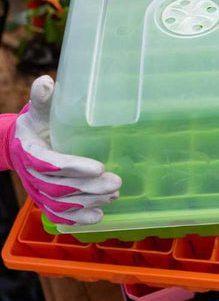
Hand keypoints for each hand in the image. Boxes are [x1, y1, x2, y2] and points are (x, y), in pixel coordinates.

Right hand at [4, 76, 120, 224]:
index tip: (100, 167)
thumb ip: (42, 99)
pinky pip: (59, 214)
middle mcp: (33, 175)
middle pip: (62, 187)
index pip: (53, 163)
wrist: (20, 145)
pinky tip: (99, 218)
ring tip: (114, 195)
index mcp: (31, 152)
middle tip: (116, 183)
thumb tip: (46, 81)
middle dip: (90, 187)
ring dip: (89, 202)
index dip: (75, 167)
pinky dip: (78, 219)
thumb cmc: (36, 125)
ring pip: (63, 203)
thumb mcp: (38, 111)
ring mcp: (38, 191)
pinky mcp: (45, 200)